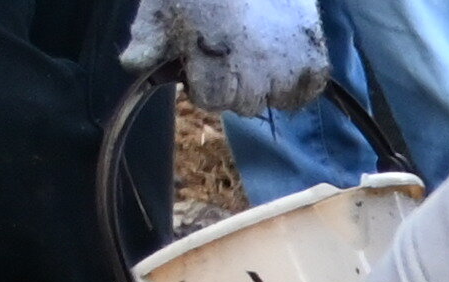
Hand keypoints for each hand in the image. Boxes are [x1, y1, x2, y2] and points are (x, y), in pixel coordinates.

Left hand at [125, 0, 333, 116]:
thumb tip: (133, 65)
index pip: (210, 101)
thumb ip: (148, 40)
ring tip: (256, 52)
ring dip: (265, 83)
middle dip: (233, 84)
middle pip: (244, 104)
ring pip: (275, 99)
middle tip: (229, 52)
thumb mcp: (162, 8)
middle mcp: (254, 81)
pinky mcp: (315, 64)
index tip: (202, 63)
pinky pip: (305, 90)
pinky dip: (295, 81)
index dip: (202, 83)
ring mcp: (288, 74)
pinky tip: (281, 59)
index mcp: (214, 70)